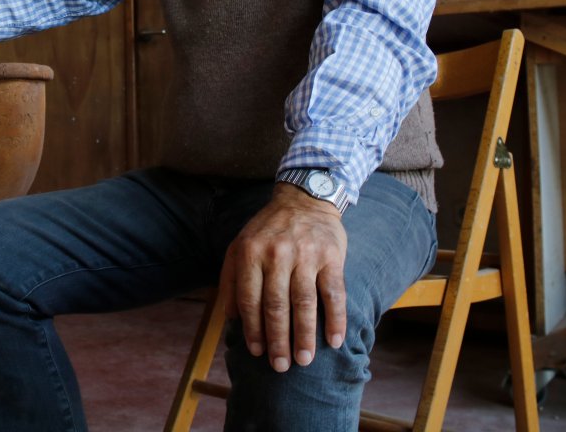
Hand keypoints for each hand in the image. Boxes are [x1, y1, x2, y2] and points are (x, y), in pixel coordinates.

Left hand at [219, 183, 346, 372]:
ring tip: (304, 360)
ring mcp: (305, 254)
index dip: (252, 329)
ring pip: (304, 303)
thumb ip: (230, 280)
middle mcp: (276, 253)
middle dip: (277, 340)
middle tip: (280, 366)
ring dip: (304, 336)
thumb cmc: (267, 230)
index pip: (249, 298)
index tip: (256, 352)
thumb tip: (230, 320)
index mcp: (250, 252)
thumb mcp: (239, 246)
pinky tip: (334, 341)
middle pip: (276, 305)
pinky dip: (335, 319)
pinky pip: (334, 293)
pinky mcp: (331, 256)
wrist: (304, 199)